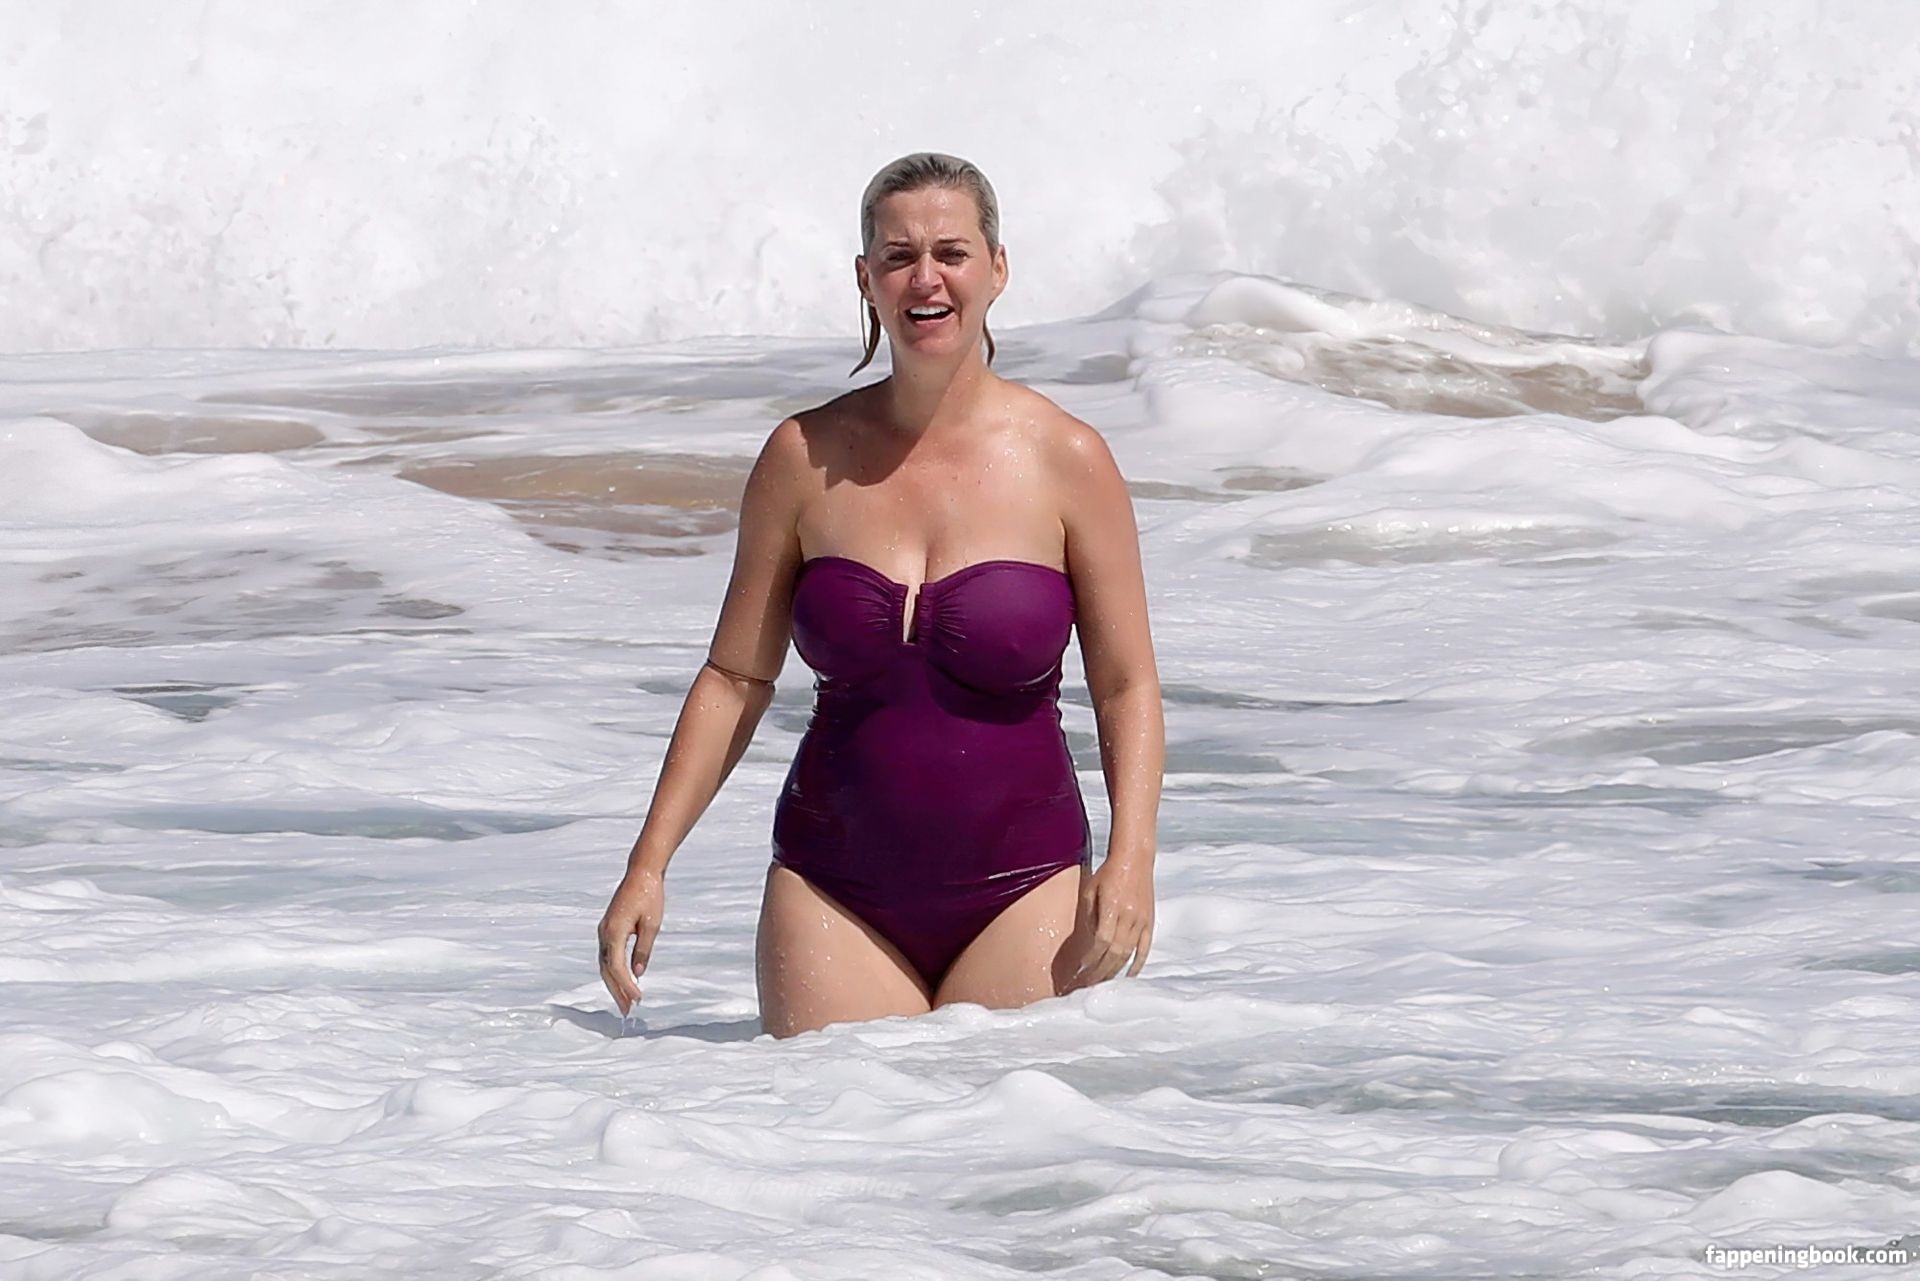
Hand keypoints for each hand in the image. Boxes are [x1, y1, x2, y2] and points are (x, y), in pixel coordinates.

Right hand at [598, 868, 665, 1015]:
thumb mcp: (652, 924)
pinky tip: (622, 980)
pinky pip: (607, 955)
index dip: (626, 985)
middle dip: (616, 991)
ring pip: (605, 964)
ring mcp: (604, 930)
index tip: (637, 999)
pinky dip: (614, 970)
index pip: (618, 966)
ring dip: (614, 983)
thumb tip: (638, 972)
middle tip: (627, 1010)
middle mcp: (604, 933)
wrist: (641, 873)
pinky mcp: (608, 928)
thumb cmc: (649, 895)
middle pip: (607, 969)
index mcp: (614, 931)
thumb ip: (643, 949)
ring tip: (625, 1001)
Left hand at [1066, 854, 1153, 990]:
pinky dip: (1137, 963)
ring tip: (1103, 982)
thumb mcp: (1090, 889)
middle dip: (1100, 970)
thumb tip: (1087, 941)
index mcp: (1112, 907)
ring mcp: (1141, 920)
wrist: (1135, 858)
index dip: (1091, 958)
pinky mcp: (1149, 921)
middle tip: (1088, 984)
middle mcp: (1128, 916)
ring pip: (1128, 953)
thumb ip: (1089, 915)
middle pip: (1114, 951)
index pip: (1101, 941)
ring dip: (1114, 970)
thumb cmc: (1109, 872)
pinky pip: (1144, 948)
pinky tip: (1129, 975)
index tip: (1080, 969)